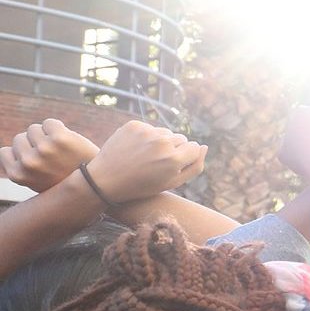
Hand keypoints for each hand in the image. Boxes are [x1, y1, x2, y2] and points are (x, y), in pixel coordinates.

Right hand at [1, 119, 97, 192]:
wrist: (98, 182)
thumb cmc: (65, 181)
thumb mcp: (36, 182)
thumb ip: (22, 169)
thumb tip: (7, 150)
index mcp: (18, 175)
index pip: (5, 151)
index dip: (21, 154)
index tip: (36, 160)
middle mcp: (28, 162)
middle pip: (20, 138)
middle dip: (34, 143)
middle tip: (52, 155)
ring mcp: (44, 149)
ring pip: (34, 129)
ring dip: (46, 135)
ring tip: (60, 149)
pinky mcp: (60, 138)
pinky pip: (49, 122)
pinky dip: (57, 127)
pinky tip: (67, 139)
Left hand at [86, 120, 207, 204]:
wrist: (104, 179)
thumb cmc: (141, 185)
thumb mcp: (172, 183)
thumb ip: (194, 167)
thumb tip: (204, 147)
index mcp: (174, 159)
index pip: (194, 147)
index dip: (185, 157)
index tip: (172, 165)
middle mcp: (162, 142)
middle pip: (181, 139)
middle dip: (173, 149)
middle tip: (156, 163)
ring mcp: (147, 132)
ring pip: (166, 132)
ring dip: (160, 142)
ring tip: (145, 156)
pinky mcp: (134, 125)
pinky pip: (150, 128)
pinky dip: (145, 137)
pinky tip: (135, 149)